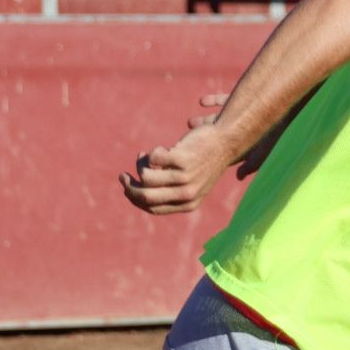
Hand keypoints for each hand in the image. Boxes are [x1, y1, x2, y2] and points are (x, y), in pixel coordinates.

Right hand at [119, 119, 234, 214]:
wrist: (226, 141)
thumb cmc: (206, 160)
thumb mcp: (193, 182)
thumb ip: (172, 190)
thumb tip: (139, 189)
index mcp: (189, 204)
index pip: (153, 209)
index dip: (135, 199)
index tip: (126, 187)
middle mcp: (187, 194)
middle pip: (145, 196)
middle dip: (129, 186)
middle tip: (123, 175)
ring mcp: (185, 177)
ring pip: (146, 177)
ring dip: (141, 165)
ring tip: (146, 156)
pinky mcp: (183, 159)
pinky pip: (153, 159)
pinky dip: (151, 153)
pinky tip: (161, 149)